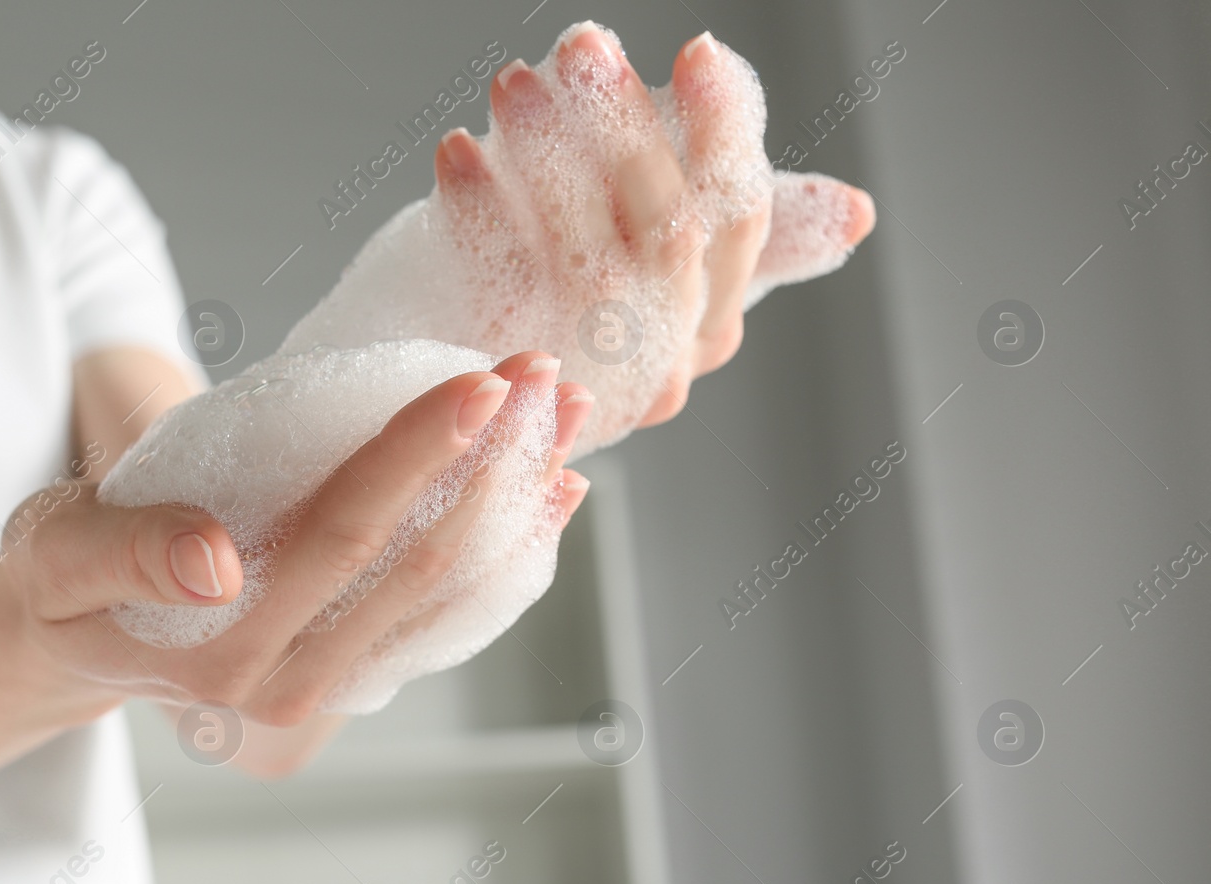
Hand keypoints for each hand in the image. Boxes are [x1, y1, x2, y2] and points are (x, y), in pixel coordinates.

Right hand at [0, 352, 591, 726]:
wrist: (71, 642)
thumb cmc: (59, 582)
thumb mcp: (55, 553)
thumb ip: (127, 549)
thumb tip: (215, 560)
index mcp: (221, 657)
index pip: (339, 539)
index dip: (415, 456)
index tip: (481, 383)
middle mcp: (291, 686)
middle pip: (418, 563)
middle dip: (491, 464)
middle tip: (544, 376)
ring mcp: (331, 687)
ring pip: (449, 589)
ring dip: (515, 500)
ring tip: (565, 415)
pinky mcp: (354, 672)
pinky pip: (448, 613)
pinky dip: (506, 549)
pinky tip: (551, 493)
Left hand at [432, 24, 875, 436]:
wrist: (462, 406)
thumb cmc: (566, 308)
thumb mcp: (656, 266)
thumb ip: (728, 219)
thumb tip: (857, 214)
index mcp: (706, 323)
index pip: (739, 220)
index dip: (725, 132)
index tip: (699, 51)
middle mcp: (661, 357)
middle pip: (667, 232)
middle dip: (628, 130)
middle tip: (585, 45)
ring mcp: (588, 377)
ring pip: (585, 255)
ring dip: (548, 156)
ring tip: (513, 85)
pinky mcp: (509, 383)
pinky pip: (500, 287)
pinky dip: (480, 212)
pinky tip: (456, 151)